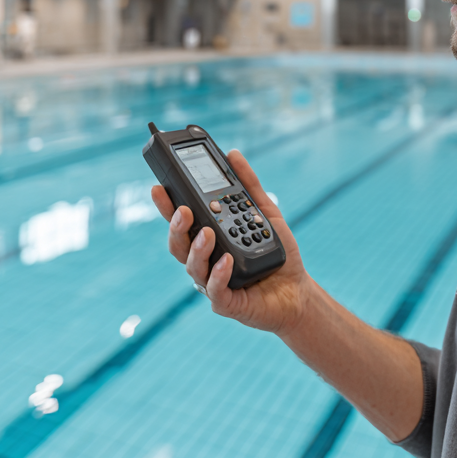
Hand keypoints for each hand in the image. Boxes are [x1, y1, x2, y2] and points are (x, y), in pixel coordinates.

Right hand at [151, 149, 312, 335]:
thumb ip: (249, 185)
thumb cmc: (278, 252)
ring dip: (197, 249)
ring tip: (208, 233)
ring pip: (193, 267)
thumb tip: (233, 154)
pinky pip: (215, 290)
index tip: (158, 187)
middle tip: (183, 210)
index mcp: (209, 238)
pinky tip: (226, 261)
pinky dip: (218, 275)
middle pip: (179, 244)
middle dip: (176, 227)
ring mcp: (213, 282)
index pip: (182, 221)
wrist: (298, 289)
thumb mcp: (265, 212)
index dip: (167, 206)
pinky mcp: (227, 303)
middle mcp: (206, 260)